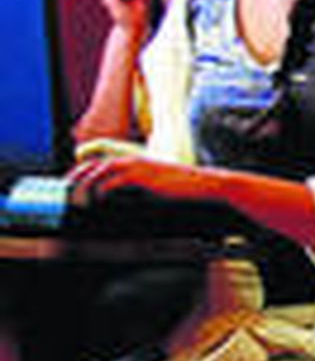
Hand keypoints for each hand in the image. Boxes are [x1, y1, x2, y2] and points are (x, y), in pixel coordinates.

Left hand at [67, 154, 216, 208]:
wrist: (203, 183)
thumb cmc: (183, 187)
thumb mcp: (158, 186)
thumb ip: (140, 188)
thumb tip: (124, 200)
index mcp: (136, 161)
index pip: (103, 162)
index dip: (85, 171)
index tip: (73, 182)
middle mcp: (133, 160)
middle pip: (96, 163)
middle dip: (77, 174)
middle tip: (64, 187)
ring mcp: (138, 167)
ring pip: (101, 171)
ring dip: (86, 183)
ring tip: (77, 197)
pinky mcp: (143, 177)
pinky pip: (115, 181)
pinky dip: (103, 190)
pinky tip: (99, 199)